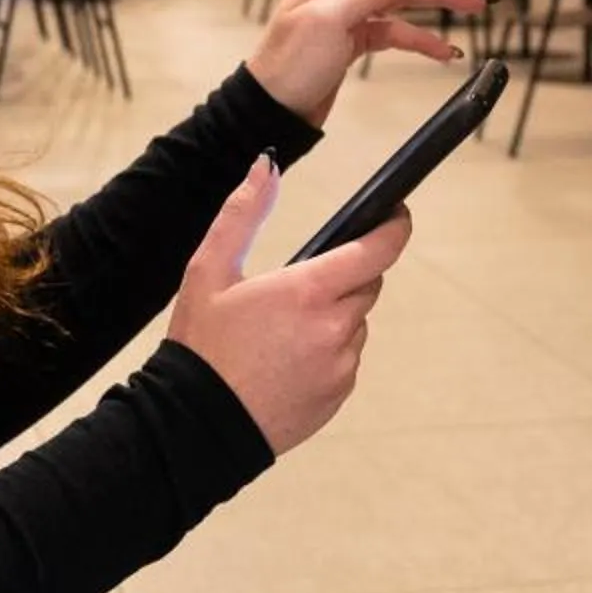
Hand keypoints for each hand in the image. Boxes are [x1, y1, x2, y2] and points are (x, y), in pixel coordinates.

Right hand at [170, 157, 412, 456]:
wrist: (195, 426)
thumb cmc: (200, 347)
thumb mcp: (208, 272)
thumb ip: (242, 214)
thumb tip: (266, 165)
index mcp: (307, 291)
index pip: (377, 250)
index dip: (394, 228)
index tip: (396, 215)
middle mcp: (334, 328)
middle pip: (366, 285)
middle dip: (345, 277)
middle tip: (300, 287)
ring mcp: (340, 365)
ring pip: (356, 324)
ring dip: (334, 317)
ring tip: (283, 331)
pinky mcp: (339, 395)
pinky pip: (346, 360)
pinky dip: (328, 353)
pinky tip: (287, 361)